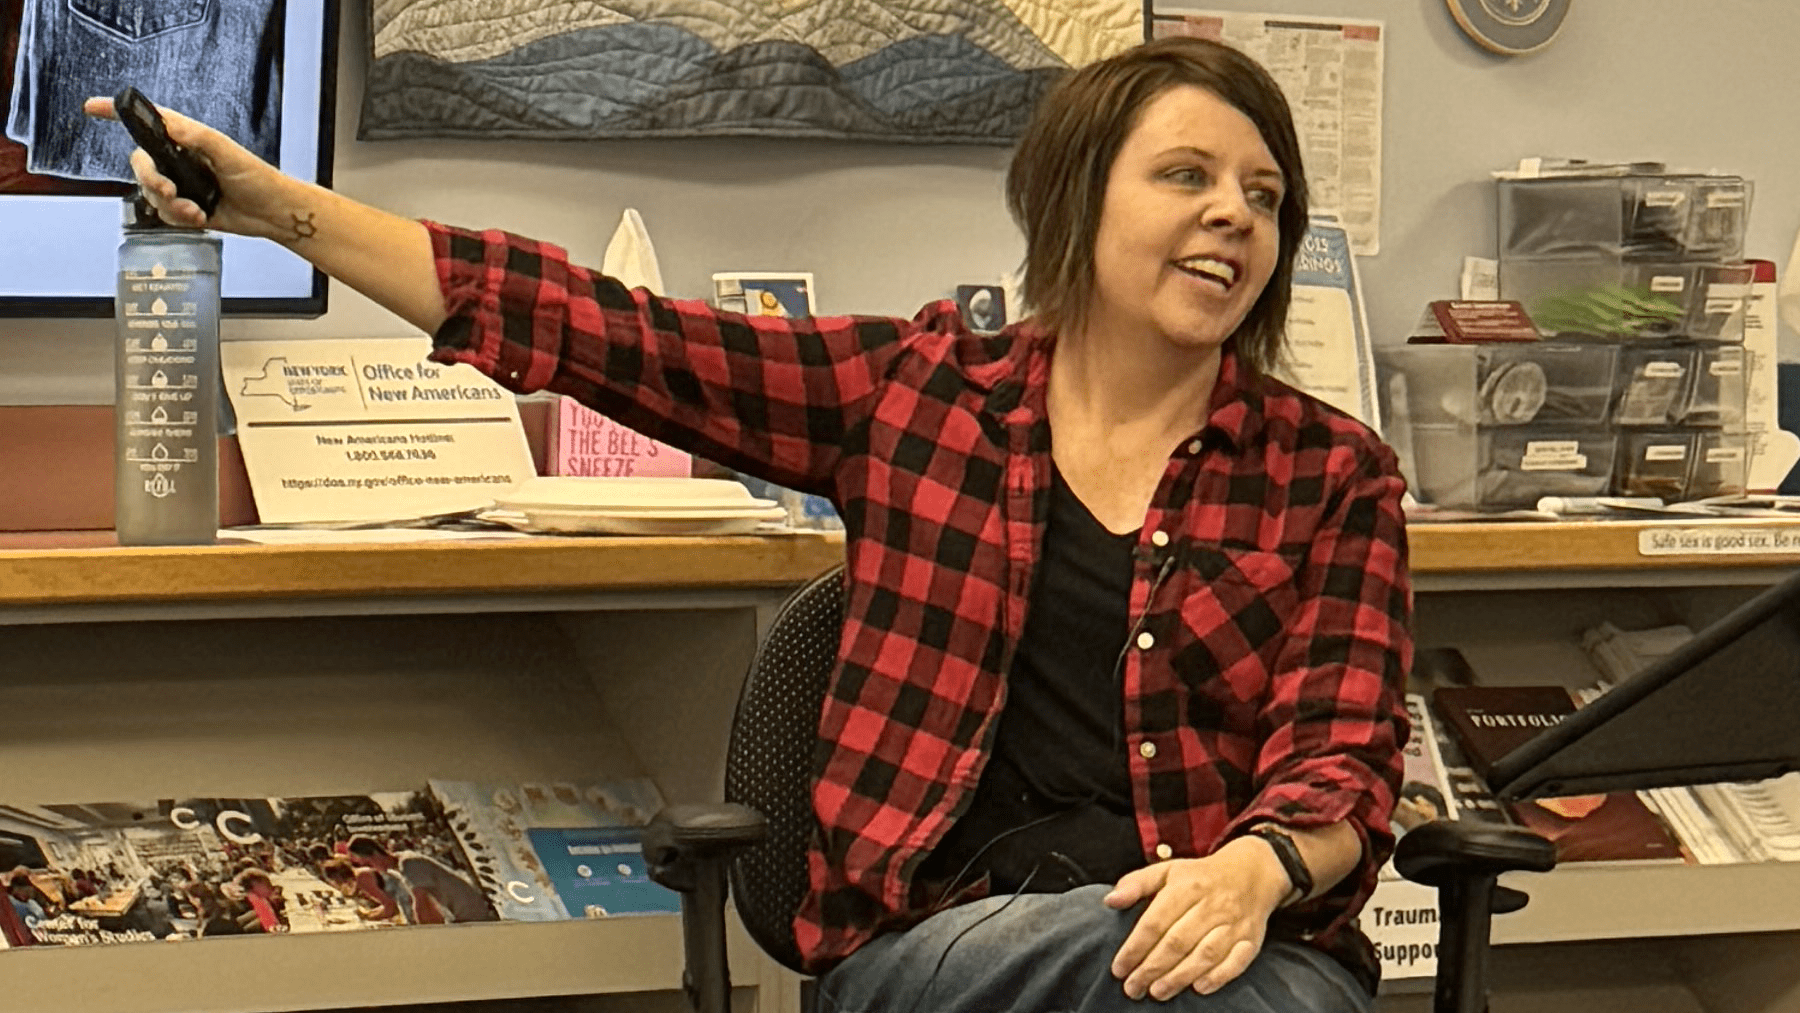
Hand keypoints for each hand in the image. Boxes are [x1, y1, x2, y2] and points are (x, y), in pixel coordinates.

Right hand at [82, 96, 294, 241]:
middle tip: (169, 189)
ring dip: (169, 204)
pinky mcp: (184, 206)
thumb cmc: (258, 179)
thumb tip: (169, 124)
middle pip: (140, 164)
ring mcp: (180, 183)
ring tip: (195, 209)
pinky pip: (163, 213)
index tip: (92, 108)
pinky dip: (178, 218)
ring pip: (149, 193)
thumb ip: (197, 137)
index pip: (147, 121)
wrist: (272, 214)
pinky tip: (199, 216)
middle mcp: (178, 158)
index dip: (116, 112)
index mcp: (186, 138)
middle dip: (150, 180)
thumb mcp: (228, 152)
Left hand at [1104, 838, 1290, 1000]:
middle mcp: (1211, 906)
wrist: (1252, 872)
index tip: (1119, 968)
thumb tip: (1110, 900)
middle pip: (1177, 942)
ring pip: (1205, 955)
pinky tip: (1199, 988)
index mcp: (1186, 887)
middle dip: (1152, 969)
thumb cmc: (1201, 876)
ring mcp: (1233, 923)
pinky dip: (1218, 976)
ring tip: (1157, 992)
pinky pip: (1236, 961)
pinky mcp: (1251, 938)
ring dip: (1179, 977)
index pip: (1155, 922)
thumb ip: (1137, 883)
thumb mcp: (1167, 870)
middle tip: (1133, 988)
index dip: (1135, 948)